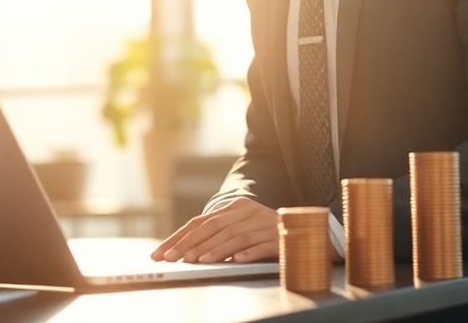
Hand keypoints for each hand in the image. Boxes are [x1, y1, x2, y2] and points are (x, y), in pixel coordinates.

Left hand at [149, 197, 278, 263]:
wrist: (306, 230)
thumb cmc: (263, 233)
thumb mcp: (239, 229)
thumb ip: (217, 235)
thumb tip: (184, 251)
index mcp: (235, 207)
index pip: (200, 222)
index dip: (178, 238)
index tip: (160, 253)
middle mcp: (249, 212)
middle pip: (214, 227)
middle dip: (191, 244)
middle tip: (174, 258)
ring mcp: (265, 224)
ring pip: (236, 236)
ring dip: (216, 249)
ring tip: (200, 260)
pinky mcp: (280, 238)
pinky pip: (263, 245)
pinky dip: (249, 253)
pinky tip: (236, 260)